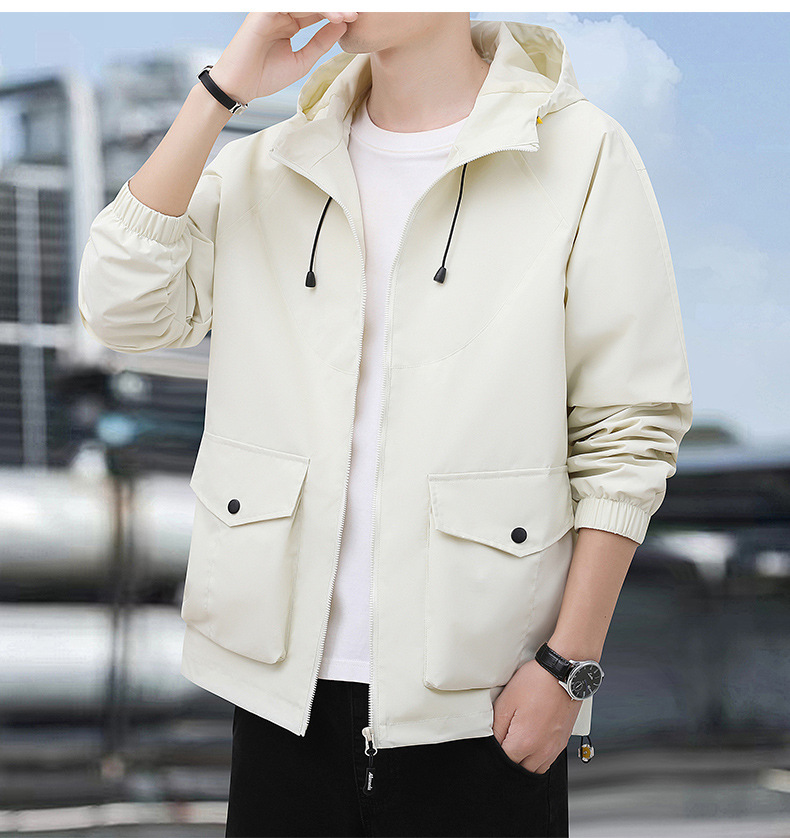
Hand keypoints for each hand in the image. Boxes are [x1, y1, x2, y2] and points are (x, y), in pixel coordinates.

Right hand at [209, 12, 358, 104]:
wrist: (240, 87)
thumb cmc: (265, 75)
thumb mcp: (302, 60)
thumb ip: (321, 42)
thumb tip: (343, 26)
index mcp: (290, 20)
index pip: (319, 11)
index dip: (339, 13)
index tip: (360, 20)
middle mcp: (281, 11)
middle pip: (315, 4)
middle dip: (339, 7)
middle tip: (361, 12)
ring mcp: (272, 9)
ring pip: (306, 2)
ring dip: (329, 7)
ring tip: (350, 14)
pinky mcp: (263, 11)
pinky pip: (291, 4)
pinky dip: (313, 8)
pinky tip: (331, 15)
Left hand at [492, 658, 582, 773]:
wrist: (563, 674)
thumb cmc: (536, 683)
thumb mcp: (506, 701)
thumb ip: (496, 727)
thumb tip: (491, 742)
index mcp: (525, 742)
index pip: (504, 763)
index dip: (495, 754)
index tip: (494, 743)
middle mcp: (542, 751)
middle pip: (520, 770)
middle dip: (510, 760)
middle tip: (505, 742)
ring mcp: (554, 748)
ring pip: (535, 769)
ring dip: (525, 761)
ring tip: (518, 742)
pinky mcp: (562, 742)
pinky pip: (548, 761)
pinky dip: (538, 757)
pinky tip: (532, 741)